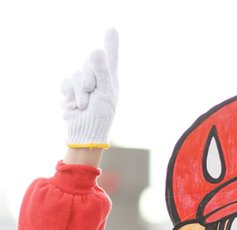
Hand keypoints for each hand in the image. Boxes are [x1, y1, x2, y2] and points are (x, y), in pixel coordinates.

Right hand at [61, 28, 118, 146]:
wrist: (85, 132)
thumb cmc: (100, 116)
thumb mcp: (105, 93)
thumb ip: (101, 71)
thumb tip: (95, 50)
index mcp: (110, 79)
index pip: (110, 57)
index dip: (110, 43)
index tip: (111, 30)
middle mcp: (97, 79)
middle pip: (88, 63)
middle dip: (88, 78)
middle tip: (90, 92)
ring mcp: (82, 84)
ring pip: (75, 75)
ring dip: (78, 93)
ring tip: (83, 107)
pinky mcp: (70, 91)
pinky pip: (65, 84)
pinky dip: (69, 96)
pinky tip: (73, 108)